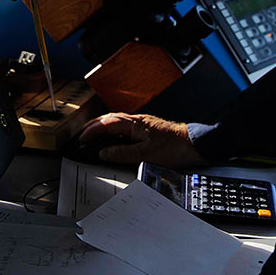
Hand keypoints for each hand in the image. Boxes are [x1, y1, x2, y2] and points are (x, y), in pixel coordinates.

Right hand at [76, 113, 204, 167]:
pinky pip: (124, 128)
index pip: (106, 124)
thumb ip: (122, 153)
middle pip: (109, 119)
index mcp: (134, 124)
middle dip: (93, 126)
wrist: (193, 144)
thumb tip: (104, 153)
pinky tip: (113, 139)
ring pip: (116, 122)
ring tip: (92, 136)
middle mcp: (137, 121)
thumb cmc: (174, 147)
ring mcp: (142, 125)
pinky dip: (113, 132)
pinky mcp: (147, 130)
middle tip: (81, 135)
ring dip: (102, 127)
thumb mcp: (145, 154)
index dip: (92, 131)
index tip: (81, 139)